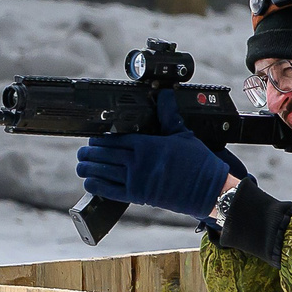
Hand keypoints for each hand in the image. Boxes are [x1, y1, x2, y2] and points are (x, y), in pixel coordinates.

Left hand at [75, 91, 242, 220]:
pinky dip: (96, 185)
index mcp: (147, 144)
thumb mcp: (184, 135)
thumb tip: (165, 96)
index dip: (100, 138)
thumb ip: (169, 116)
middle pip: (104, 154)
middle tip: (84, 150)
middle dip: (90, 152)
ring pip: (102, 172)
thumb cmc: (199, 164)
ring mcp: (136, 180)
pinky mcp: (138, 196)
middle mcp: (138, 162)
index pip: (115, 138)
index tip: (95, 137)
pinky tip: (90, 181)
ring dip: (88, 168)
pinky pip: (109, 190)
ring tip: (82, 165)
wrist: (208, 190)